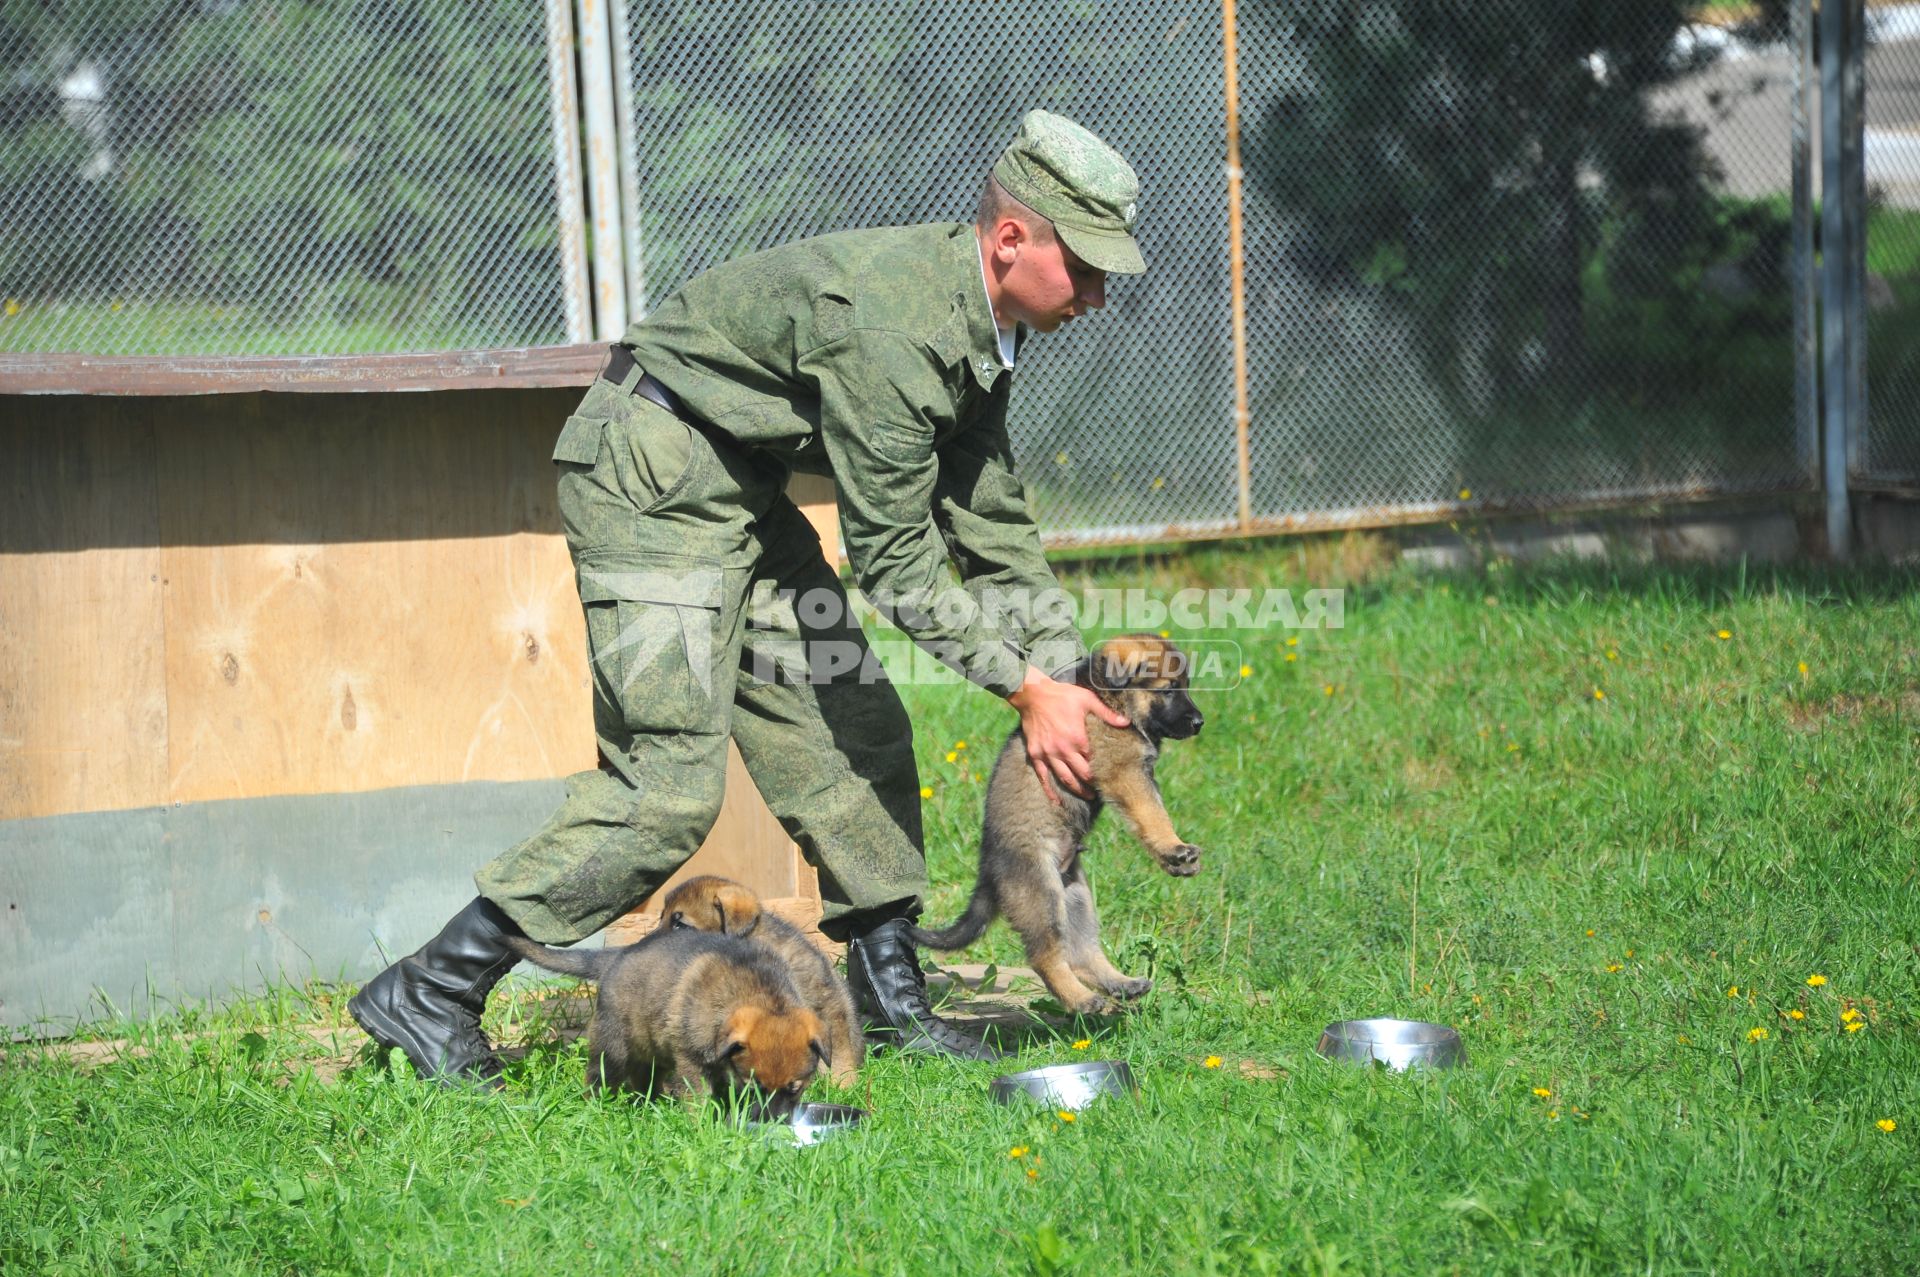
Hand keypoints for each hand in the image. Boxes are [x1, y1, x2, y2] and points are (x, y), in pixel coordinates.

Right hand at [1006, 665, 1130, 803]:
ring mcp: (1048, 753)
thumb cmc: (1062, 695)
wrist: (1033, 694)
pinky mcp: (1036, 754)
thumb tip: (1126, 723)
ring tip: (1088, 796)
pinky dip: (1049, 790)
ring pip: (1065, 779)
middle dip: (1093, 785)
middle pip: (1082, 775)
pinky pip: (1042, 776)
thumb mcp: (1087, 699)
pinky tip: (1056, 801)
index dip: (1103, 771)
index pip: (1094, 761)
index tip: (1110, 776)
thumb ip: (1106, 713)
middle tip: (1101, 790)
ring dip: (1077, 790)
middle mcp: (1063, 749)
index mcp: (1078, 738)